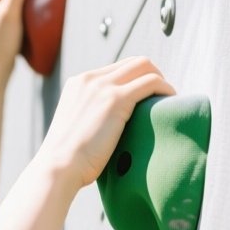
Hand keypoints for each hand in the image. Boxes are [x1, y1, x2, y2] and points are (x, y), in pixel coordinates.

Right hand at [35, 57, 175, 189]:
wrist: (58, 167)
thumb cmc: (67, 161)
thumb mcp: (76, 128)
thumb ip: (91, 117)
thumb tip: (108, 129)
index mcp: (78, 84)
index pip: (116, 68)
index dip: (136, 79)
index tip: (147, 96)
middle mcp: (89, 79)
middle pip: (133, 62)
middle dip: (153, 75)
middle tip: (162, 97)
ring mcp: (102, 87)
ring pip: (144, 66)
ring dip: (161, 80)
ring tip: (169, 100)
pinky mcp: (116, 100)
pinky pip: (151, 82)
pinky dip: (165, 89)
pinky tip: (171, 103)